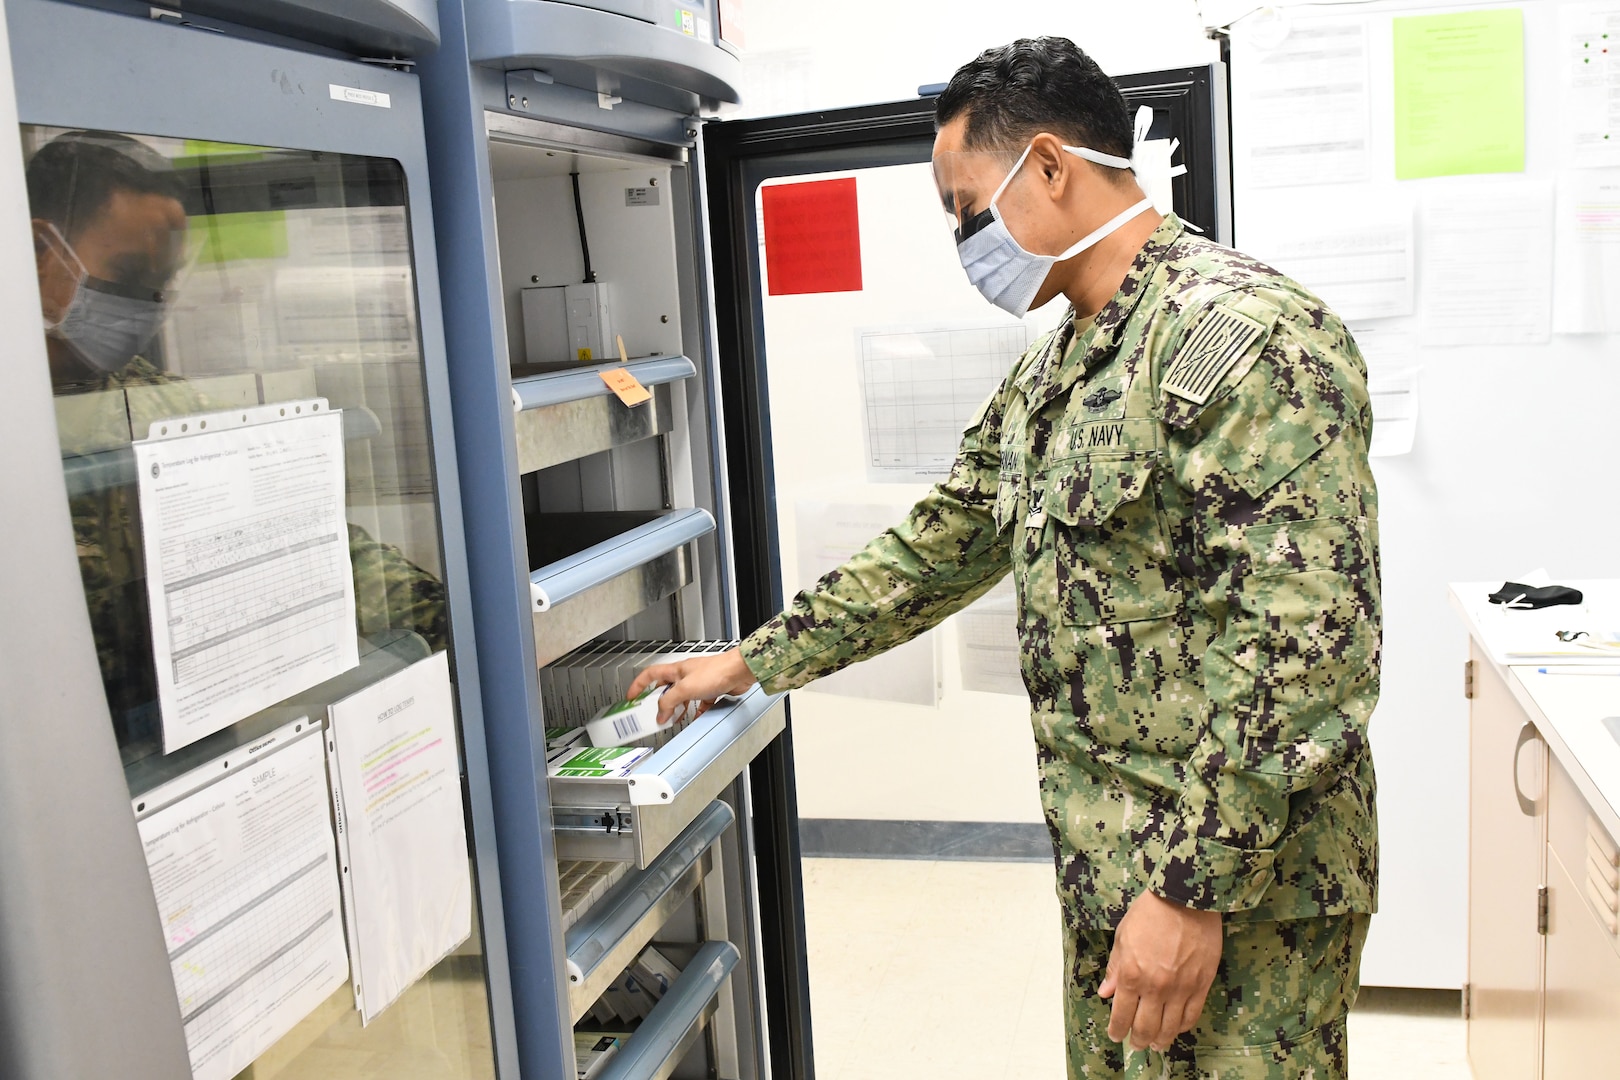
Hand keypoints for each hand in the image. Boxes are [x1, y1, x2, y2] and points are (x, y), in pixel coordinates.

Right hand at [626, 647, 758, 724]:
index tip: (632, 697)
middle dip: (659, 702)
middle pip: (666, 688)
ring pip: (683, 698)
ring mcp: (699, 683)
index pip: (650, 675)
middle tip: (654, 714)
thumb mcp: (685, 688)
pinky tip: (696, 719)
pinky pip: (700, 703)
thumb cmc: (717, 671)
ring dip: (677, 709)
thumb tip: (660, 713)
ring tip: (672, 720)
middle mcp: (686, 675)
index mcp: (676, 670)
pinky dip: (696, 712)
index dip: (639, 685)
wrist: (740, 672)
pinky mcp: (712, 690)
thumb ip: (670, 701)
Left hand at [1098, 890, 1221, 1053]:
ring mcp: (1181, 989)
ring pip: (1171, 1027)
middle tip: (1137, 1045)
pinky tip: (1177, 1028)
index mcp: (1132, 975)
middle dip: (1139, 1041)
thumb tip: (1106, 993)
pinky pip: (1192, 1015)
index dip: (1117, 1030)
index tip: (1116, 1035)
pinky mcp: (1202, 985)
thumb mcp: (1123, 937)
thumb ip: (1115, 968)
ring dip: (1161, 1039)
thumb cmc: (1150, 912)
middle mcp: (1156, 987)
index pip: (1122, 1015)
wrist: (1185, 898)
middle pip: (1146, 1027)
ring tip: (1157, 1044)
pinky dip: (1183, 1027)